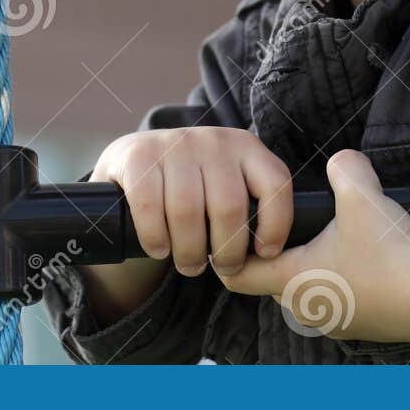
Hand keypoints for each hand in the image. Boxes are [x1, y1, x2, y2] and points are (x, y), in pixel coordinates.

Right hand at [89, 127, 293, 277]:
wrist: (133, 163)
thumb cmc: (193, 188)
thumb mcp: (228, 184)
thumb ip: (252, 206)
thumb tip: (274, 260)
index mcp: (245, 146)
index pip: (275, 184)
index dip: (276, 225)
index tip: (265, 254)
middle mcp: (213, 140)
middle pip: (229, 206)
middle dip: (227, 250)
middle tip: (223, 269)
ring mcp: (174, 144)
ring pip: (188, 211)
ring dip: (190, 250)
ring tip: (190, 265)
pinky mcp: (138, 156)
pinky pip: (150, 206)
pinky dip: (156, 237)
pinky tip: (160, 249)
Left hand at [215, 148, 409, 342]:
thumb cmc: (391, 251)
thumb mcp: (361, 195)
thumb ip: (343, 167)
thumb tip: (342, 159)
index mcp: (291, 279)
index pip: (235, 275)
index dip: (230, 251)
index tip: (242, 229)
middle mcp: (305, 308)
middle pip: (271, 280)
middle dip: (277, 252)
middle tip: (293, 224)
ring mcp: (333, 322)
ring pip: (306, 292)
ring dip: (312, 268)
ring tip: (333, 239)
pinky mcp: (361, 327)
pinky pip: (337, 302)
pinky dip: (341, 282)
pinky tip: (364, 260)